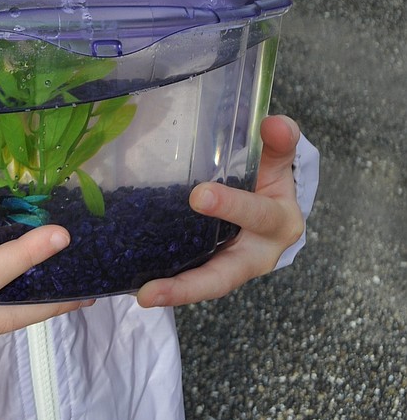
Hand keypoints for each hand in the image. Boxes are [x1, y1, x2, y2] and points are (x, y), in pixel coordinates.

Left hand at [137, 115, 305, 308]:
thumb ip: (279, 142)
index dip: (231, 206)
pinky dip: (169, 285)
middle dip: (192, 282)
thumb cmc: (271, 180)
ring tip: (144, 296)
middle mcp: (258, 255)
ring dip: (175, 292)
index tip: (199, 196)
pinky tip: (139, 285)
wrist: (275, 209)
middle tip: (155, 287)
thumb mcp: (278, 161)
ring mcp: (233, 267)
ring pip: (206, 284)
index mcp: (279, 223)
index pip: (257, 215)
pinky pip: (191, 278)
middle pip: (226, 274)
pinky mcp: (212, 268)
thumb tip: (275, 124)